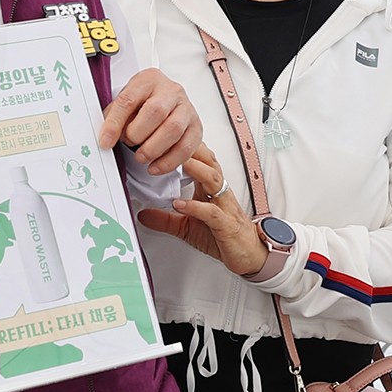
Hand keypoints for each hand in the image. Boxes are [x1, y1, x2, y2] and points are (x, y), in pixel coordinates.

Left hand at [99, 68, 202, 174]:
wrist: (166, 101)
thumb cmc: (144, 103)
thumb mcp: (126, 103)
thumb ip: (114, 117)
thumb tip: (105, 138)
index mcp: (148, 80)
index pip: (129, 100)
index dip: (114, 123)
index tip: (106, 141)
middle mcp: (171, 91)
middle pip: (156, 112)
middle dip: (137, 134)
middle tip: (128, 144)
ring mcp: (187, 108)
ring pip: (173, 129)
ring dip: (153, 149)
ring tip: (140, 156)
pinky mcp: (196, 127)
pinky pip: (186, 147)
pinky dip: (168, 162)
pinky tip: (155, 166)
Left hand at [136, 144, 269, 276]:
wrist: (249, 255)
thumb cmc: (223, 236)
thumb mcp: (187, 227)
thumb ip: (165, 219)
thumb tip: (142, 214)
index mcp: (211, 190)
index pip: (202, 161)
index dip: (187, 148)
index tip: (169, 137)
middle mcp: (219, 194)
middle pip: (209, 163)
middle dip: (193, 150)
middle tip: (173, 139)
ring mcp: (224, 207)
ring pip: (214, 181)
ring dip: (197, 169)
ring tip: (179, 161)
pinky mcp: (226, 225)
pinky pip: (211, 212)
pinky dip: (195, 207)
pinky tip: (180, 204)